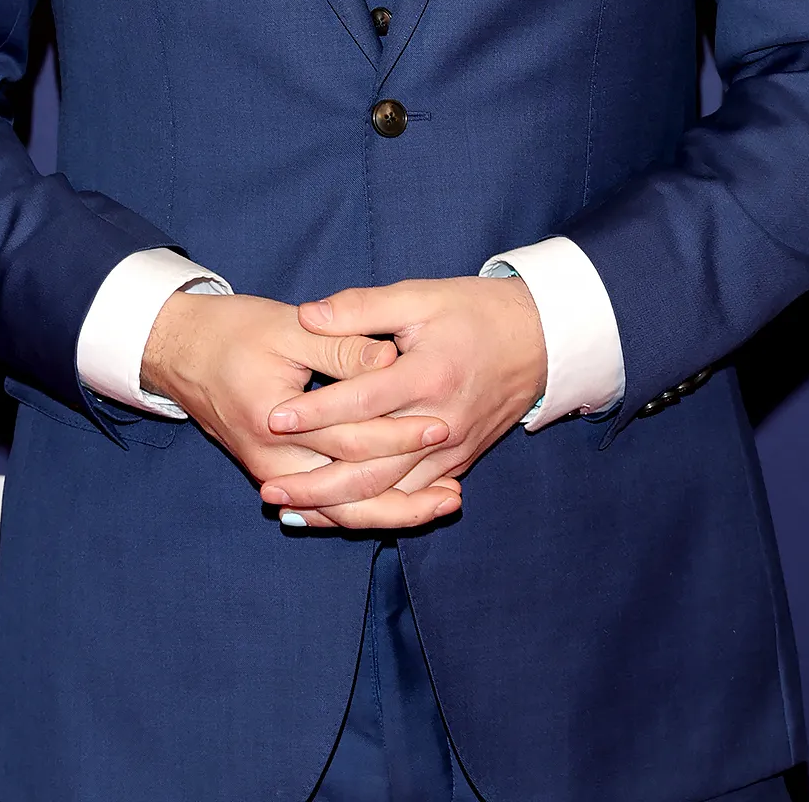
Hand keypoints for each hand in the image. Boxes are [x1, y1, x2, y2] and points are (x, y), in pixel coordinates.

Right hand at [141, 290, 463, 529]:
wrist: (180, 351)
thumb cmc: (232, 330)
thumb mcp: (286, 327)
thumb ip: (339, 346)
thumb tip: (390, 359)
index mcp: (274, 420)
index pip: (349, 438)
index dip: (398, 433)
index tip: (441, 426)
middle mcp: (272, 460)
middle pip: (349, 490)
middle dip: (406, 487)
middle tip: (457, 484)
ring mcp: (272, 472)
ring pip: (339, 512)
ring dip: (393, 512)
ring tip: (444, 503)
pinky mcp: (276, 473)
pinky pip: (325, 506)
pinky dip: (364, 511)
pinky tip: (402, 506)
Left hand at [258, 277, 546, 520]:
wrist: (539, 340)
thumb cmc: (475, 311)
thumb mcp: (420, 295)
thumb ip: (363, 307)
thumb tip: (307, 315)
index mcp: (429, 375)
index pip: (363, 401)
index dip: (316, 412)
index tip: (274, 417)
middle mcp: (442, 421)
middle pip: (372, 466)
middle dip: (318, 482)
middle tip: (270, 488)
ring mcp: (452, 449)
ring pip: (390, 492)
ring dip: (339, 506)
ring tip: (292, 509)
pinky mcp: (457, 462)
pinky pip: (411, 496)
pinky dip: (373, 509)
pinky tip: (337, 513)